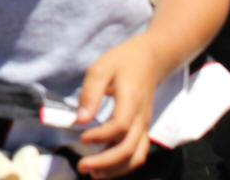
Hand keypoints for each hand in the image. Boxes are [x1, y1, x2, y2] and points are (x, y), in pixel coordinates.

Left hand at [75, 34, 162, 177]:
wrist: (150, 60)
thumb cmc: (122, 62)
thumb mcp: (101, 68)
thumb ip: (90, 93)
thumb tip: (80, 119)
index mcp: (131, 100)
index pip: (120, 126)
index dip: (101, 136)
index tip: (82, 137)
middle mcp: (141, 118)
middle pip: (128, 148)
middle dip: (105, 162)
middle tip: (82, 166)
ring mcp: (144, 126)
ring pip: (136, 156)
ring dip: (115, 169)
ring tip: (93, 174)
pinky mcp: (142, 130)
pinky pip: (137, 154)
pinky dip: (123, 165)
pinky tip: (105, 169)